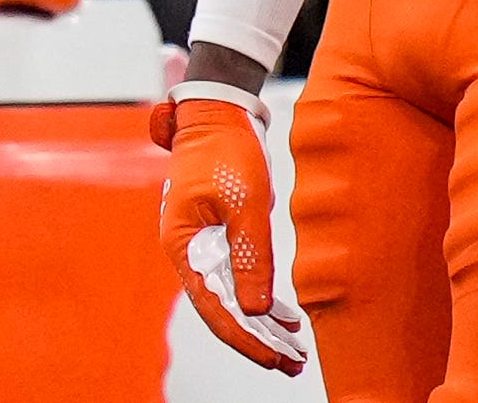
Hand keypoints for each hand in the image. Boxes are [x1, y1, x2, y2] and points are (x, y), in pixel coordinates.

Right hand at [152, 87, 310, 374]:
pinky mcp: (218, 237)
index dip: (245, 337)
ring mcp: (202, 246)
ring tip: (292, 349)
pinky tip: (284, 316)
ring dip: (260, 324)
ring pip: (231, 297)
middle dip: (256, 340)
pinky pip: (237, 278)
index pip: (214, 307)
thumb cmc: (227, 150)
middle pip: (222, 309)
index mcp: (185, 246)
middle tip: (291, 364)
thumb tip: (254, 308)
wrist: (217, 113)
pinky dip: (260, 298)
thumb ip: (249, 255)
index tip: (274, 358)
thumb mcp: (245, 201)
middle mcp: (189, 253)